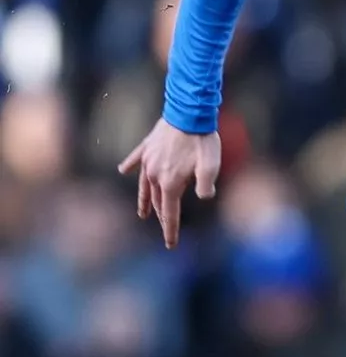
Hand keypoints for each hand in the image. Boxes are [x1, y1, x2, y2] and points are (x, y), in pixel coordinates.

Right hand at [118, 119, 220, 249]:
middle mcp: (154, 174)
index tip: (170, 245)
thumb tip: (203, 197)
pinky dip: (129, 166)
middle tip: (165, 228)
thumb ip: (206, 186)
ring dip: (144, 200)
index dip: (170, 230)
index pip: (169, 213)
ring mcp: (149, 160)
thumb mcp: (211, 167)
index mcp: (169, 183)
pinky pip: (135, 159)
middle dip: (162, 216)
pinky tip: (123, 170)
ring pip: (144, 186)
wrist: (188, 112)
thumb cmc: (202, 141)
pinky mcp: (148, 146)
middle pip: (158, 202)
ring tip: (143, 213)